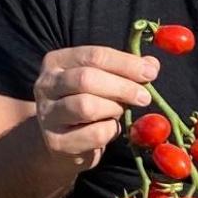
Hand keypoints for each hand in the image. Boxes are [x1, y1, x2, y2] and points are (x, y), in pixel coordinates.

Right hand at [33, 45, 159, 168]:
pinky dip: (110, 131)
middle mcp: (46, 85)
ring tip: (121, 111)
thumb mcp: (102, 80)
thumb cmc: (87, 102)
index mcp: (57, 62)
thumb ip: (125, 69)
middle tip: (144, 97)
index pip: (93, 55)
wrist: (61, 142)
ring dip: (113, 109)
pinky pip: (94, 134)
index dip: (125, 63)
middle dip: (122, 87)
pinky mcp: (56, 142)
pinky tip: (110, 129)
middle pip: (87, 79)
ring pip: (87, 106)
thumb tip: (151, 64)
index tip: (150, 72)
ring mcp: (47, 115)